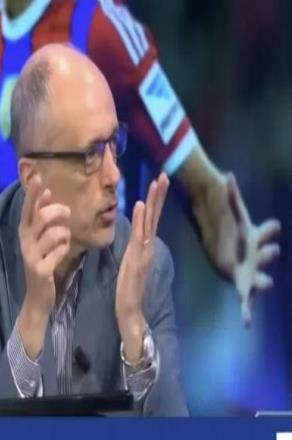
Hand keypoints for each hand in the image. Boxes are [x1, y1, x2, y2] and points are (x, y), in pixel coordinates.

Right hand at [18, 176, 70, 357]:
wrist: (38, 295)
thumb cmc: (42, 262)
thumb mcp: (40, 238)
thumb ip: (41, 216)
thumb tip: (46, 191)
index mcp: (24, 231)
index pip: (28, 208)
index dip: (33, 193)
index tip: (39, 177)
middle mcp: (25, 241)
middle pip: (42, 217)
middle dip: (58, 211)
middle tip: (67, 213)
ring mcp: (31, 256)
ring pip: (55, 233)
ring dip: (65, 234)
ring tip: (63, 241)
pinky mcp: (40, 269)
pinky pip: (60, 250)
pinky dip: (64, 250)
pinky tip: (59, 257)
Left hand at [115, 173, 168, 361]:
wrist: (130, 310)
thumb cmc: (128, 289)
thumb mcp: (130, 264)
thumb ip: (135, 250)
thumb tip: (137, 237)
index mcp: (145, 247)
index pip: (151, 220)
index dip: (155, 201)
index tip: (158, 183)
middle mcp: (148, 247)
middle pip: (154, 216)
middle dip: (159, 196)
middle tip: (163, 175)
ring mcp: (144, 252)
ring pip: (150, 222)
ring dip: (153, 202)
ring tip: (157, 182)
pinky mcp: (136, 259)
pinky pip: (139, 236)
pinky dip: (140, 220)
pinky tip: (140, 205)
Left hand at [203, 173, 280, 325]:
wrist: (225, 243)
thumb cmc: (232, 228)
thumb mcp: (230, 212)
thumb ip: (230, 195)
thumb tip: (227, 176)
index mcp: (257, 237)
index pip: (268, 232)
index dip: (271, 230)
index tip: (272, 227)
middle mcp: (257, 255)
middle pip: (266, 255)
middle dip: (269, 254)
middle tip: (271, 252)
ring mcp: (250, 271)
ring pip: (259, 278)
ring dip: (262, 281)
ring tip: (266, 284)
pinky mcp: (241, 284)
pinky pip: (246, 299)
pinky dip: (247, 311)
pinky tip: (246, 322)